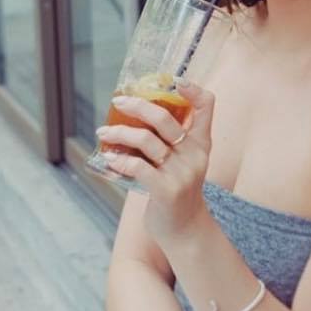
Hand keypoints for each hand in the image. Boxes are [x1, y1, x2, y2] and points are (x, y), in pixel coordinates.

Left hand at [97, 82, 214, 243]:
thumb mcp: (183, 161)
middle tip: (118, 101)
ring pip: (147, 141)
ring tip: (103, 133)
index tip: (175, 81)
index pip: (207, 106)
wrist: (184, 228)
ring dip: (119, 133)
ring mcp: (182, 172)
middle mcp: (194, 154)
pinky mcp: (166, 190)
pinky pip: (139, 167)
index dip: (194, 90)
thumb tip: (134, 113)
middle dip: (138, 105)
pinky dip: (120, 160)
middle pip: (165, 119)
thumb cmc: (177, 189)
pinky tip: (109, 158)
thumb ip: (169, 140)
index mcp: (201, 142)